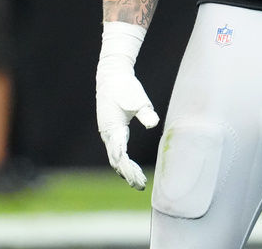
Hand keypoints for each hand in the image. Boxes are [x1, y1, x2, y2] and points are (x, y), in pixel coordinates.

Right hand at [95, 54, 159, 189]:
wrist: (111, 77)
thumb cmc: (125, 88)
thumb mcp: (138, 99)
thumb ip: (145, 112)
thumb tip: (153, 124)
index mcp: (113, 129)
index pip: (120, 155)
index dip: (129, 168)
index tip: (137, 179)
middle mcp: (108, 134)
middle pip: (116, 161)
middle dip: (128, 174)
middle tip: (142, 185)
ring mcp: (108, 134)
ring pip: (115, 158)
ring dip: (126, 171)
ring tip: (139, 182)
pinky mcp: (111, 131)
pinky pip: (115, 152)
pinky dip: (123, 162)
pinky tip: (132, 168)